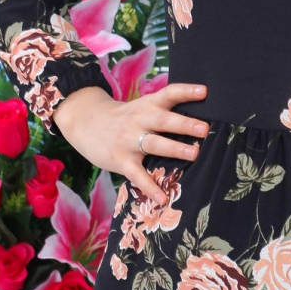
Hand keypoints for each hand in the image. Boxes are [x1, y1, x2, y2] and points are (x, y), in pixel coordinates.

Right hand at [51, 82, 209, 202]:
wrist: (86, 122)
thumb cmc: (125, 117)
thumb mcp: (142, 106)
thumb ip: (164, 111)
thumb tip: (199, 121)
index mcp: (148, 104)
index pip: (169, 94)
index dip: (186, 91)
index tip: (204, 92)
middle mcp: (139, 120)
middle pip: (164, 120)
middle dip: (184, 124)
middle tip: (204, 129)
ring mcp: (129, 140)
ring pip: (154, 144)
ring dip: (174, 148)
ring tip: (194, 154)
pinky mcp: (120, 160)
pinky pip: (137, 175)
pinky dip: (150, 187)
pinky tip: (162, 197)